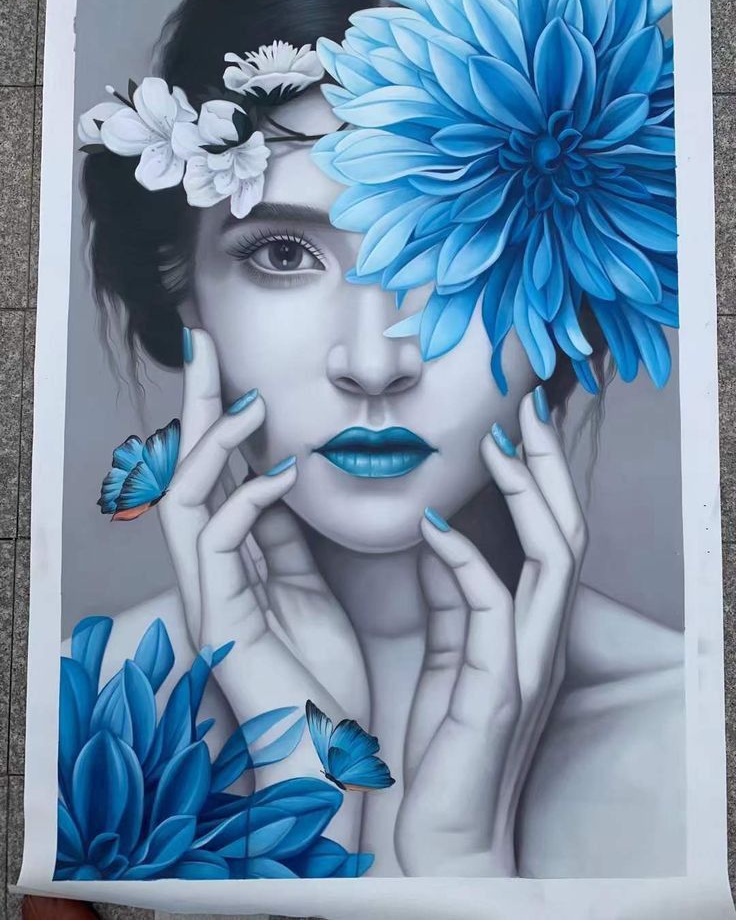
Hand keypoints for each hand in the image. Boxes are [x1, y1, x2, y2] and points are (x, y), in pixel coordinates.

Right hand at [158, 329, 369, 752]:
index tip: (233, 363)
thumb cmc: (321, 676)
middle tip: (202, 341)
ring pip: (184, 495)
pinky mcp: (222, 617)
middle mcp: (211, 569)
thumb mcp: (311, 589)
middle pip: (187, 467)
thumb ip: (290, 539)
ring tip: (247, 401)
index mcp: (236, 559)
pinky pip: (218, 539)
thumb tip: (286, 479)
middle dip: (195, 404)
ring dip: (212, 442)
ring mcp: (211, 592)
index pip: (218, 470)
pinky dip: (248, 497)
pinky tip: (285, 473)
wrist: (327, 754)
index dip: (220, 416)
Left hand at [395, 388, 586, 876]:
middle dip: (549, 465)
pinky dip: (467, 558)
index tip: (515, 424)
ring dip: (527, 494)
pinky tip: (433, 525)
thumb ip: (451, 598)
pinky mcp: (498, 691)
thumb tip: (438, 533)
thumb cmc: (448, 750)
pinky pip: (494, 607)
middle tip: (528, 405)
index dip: (537, 478)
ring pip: (553, 558)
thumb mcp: (451, 657)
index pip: (547, 536)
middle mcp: (542, 639)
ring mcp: (527, 663)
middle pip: (565, 531)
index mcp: (528, 629)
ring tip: (499, 442)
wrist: (445, 838)